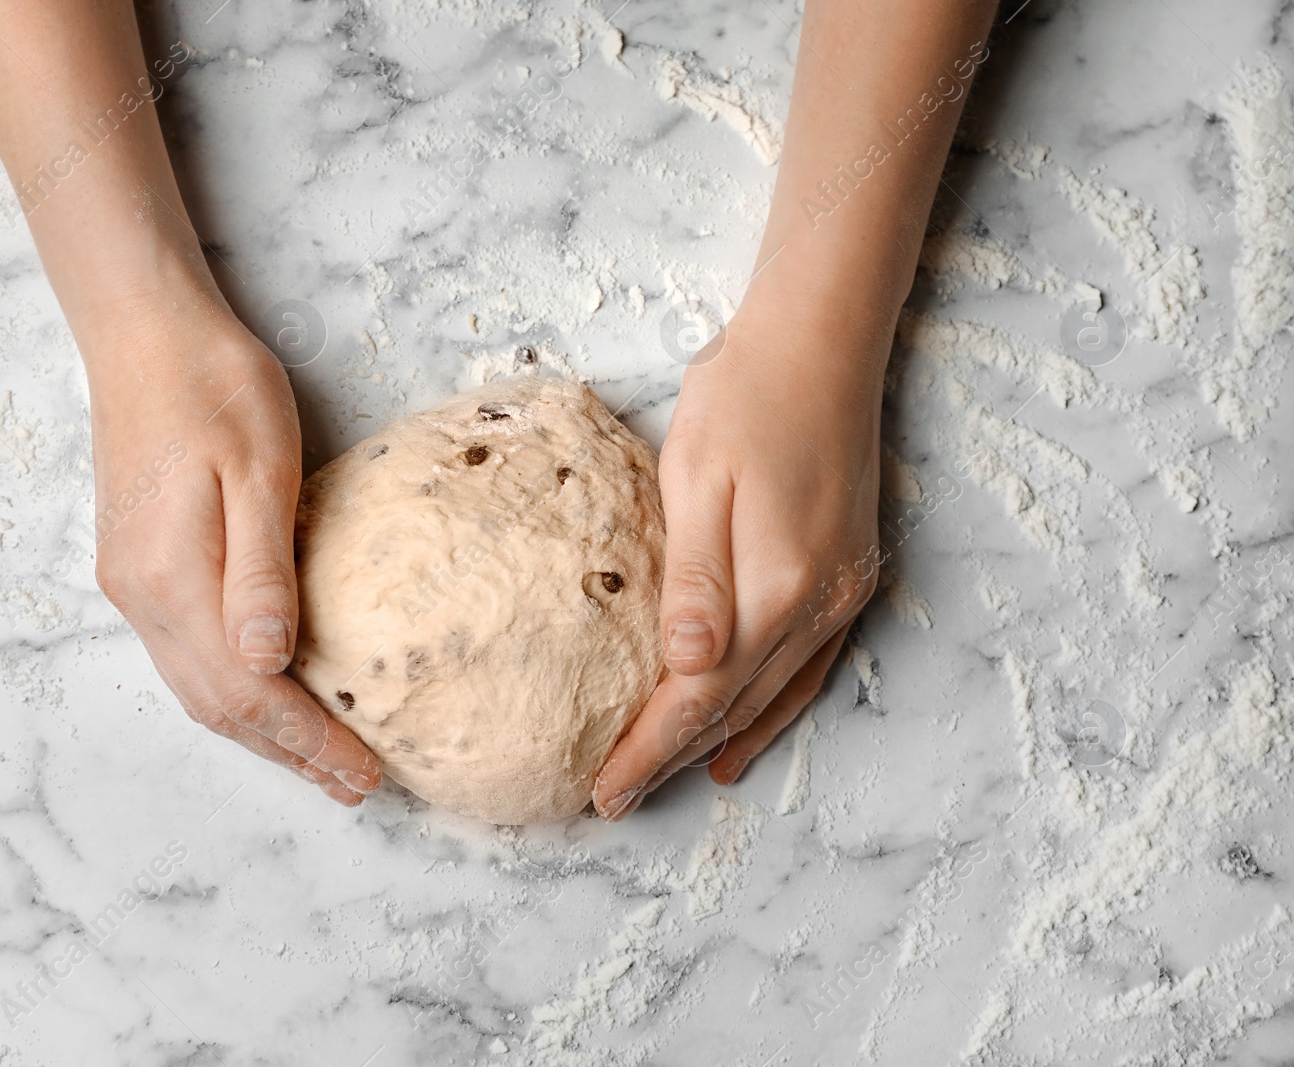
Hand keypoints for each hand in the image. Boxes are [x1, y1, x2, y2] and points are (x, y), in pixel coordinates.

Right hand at [86, 301, 381, 804]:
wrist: (143, 333)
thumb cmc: (214, 388)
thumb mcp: (257, 468)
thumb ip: (260, 570)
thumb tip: (267, 664)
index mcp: (173, 577)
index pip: (247, 692)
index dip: (307, 740)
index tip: (365, 771)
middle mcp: (142, 596)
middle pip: (219, 707)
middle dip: (290, 753)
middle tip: (355, 785)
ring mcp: (131, 584)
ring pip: (198, 689)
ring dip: (260, 733)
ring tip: (318, 761)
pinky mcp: (134, 566)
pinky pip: (184, 657)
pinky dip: (231, 694)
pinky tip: (264, 696)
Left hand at [591, 306, 884, 819]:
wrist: (820, 342)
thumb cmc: (745, 398)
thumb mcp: (700, 479)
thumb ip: (697, 580)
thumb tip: (687, 667)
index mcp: (774, 587)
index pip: (700, 697)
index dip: (651, 750)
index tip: (605, 792)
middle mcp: (818, 604)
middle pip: (734, 708)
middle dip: (673, 759)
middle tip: (616, 799)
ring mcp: (843, 593)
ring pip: (772, 696)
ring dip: (719, 743)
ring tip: (670, 782)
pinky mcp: (851, 576)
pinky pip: (808, 668)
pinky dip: (772, 710)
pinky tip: (746, 736)